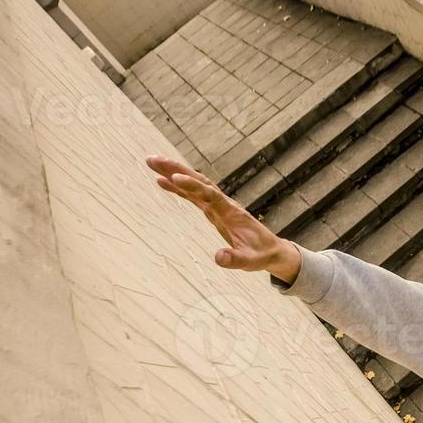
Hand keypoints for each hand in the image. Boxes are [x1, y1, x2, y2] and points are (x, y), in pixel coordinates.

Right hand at [144, 156, 299, 280]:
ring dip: (174, 172)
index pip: (210, 194)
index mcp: (231, 212)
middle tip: (153, 160)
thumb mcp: (249, 262)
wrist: (270, 250)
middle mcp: (223, 204)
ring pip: (194, 184)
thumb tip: (218, 258)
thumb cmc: (260, 255)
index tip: (175, 178)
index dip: (192, 185)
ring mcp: (217, 205)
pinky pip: (193, 195)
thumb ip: (235, 260)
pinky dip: (178, 187)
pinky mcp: (212, 210)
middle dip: (176, 169)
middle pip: (198, 181)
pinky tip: (161, 181)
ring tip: (152, 163)